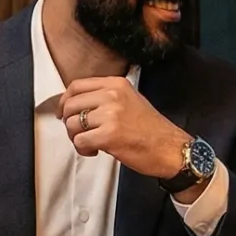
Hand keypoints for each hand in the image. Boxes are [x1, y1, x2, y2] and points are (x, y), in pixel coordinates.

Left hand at [61, 76, 192, 179]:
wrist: (171, 148)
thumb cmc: (151, 129)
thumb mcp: (130, 100)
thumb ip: (105, 97)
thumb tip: (76, 104)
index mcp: (116, 84)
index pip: (77, 86)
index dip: (65, 101)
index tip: (64, 113)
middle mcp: (112, 95)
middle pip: (71, 104)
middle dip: (69, 122)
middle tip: (79, 134)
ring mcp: (110, 114)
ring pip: (72, 124)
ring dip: (76, 138)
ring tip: (91, 144)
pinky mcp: (108, 135)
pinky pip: (80, 141)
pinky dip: (83, 149)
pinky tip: (95, 151)